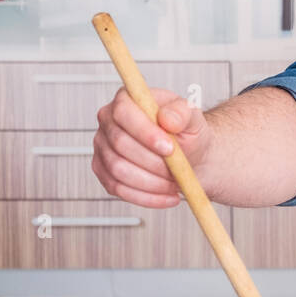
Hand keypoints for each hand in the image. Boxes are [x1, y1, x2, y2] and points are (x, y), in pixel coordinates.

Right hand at [92, 88, 213, 207]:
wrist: (190, 154)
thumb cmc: (187, 132)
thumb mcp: (193, 117)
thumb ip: (182, 113)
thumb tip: (168, 119)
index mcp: (126, 100)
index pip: (124, 113)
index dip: (146, 133)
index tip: (169, 148)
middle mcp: (108, 122)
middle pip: (120, 144)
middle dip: (153, 161)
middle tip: (178, 168)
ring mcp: (102, 147)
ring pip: (119, 170)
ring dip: (151, 182)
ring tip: (175, 182)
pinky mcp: (104, 171)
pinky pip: (119, 189)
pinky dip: (147, 197)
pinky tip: (167, 196)